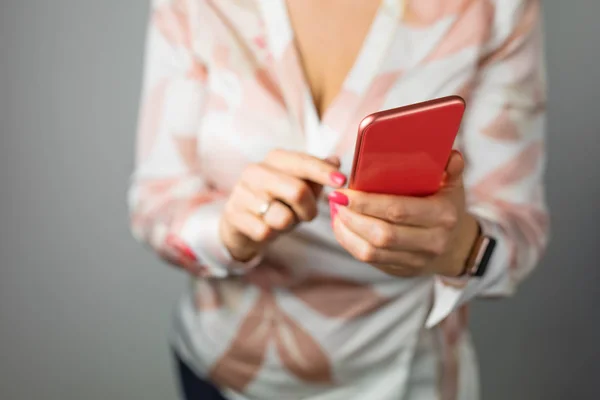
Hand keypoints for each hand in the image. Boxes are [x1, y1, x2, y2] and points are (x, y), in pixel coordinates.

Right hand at [220, 149, 345, 261]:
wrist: (241, 221)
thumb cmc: (277, 200)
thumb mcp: (299, 185)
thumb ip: (317, 174)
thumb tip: (335, 161)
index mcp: (275, 158)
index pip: (304, 162)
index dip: (324, 172)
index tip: (342, 181)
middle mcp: (256, 171)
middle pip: (297, 191)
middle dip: (309, 209)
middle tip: (308, 215)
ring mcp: (242, 192)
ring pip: (282, 217)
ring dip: (289, 224)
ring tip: (282, 219)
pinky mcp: (234, 215)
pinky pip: (265, 232)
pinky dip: (272, 235)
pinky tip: (266, 227)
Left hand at [329, 151, 478, 277]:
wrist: (455, 246)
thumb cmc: (446, 206)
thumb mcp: (452, 185)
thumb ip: (451, 167)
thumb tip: (450, 155)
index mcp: (443, 215)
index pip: (399, 210)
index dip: (368, 202)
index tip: (346, 190)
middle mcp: (432, 241)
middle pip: (382, 233)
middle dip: (353, 215)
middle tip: (336, 198)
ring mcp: (416, 260)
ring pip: (371, 250)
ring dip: (347, 230)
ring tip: (336, 211)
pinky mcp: (400, 270)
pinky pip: (369, 259)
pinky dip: (349, 242)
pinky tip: (341, 226)